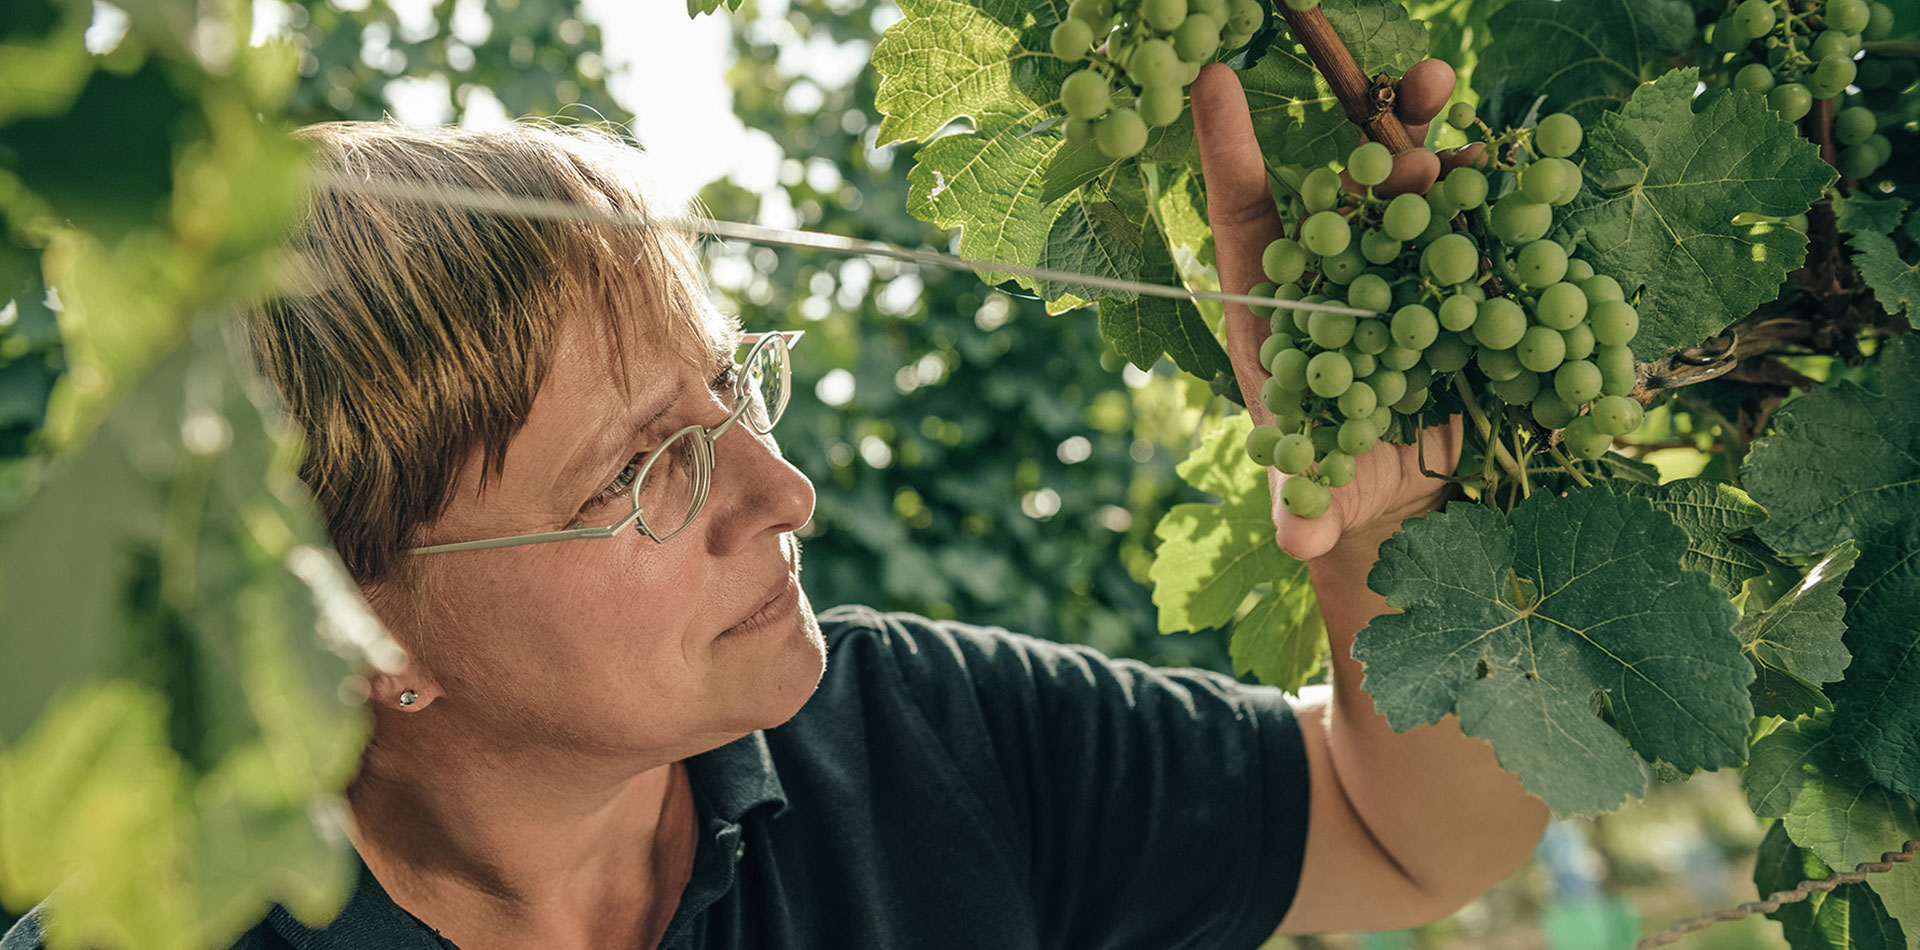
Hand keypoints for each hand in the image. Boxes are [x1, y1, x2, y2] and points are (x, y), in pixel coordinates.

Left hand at [1190, 59, 1473, 561]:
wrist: (1418, 489)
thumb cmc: (1343, 478)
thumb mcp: (1326, 494)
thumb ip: (1311, 505)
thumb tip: (1300, 543)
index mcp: (1285, 303)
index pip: (1248, 216)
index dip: (1229, 150)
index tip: (1211, 75)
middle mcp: (1345, 269)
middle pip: (1347, 190)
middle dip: (1372, 137)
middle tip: (1404, 95)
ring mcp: (1409, 266)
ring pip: (1418, 190)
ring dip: (1435, 140)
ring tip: (1444, 91)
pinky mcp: (1470, 279)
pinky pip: (1484, 226)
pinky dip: (1505, 191)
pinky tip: (1527, 157)